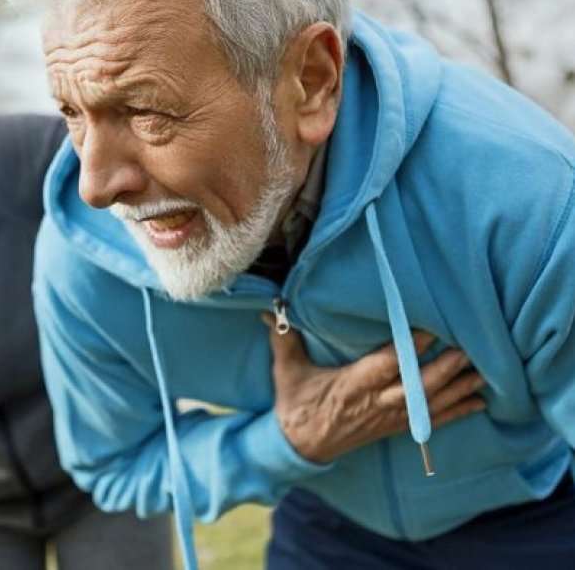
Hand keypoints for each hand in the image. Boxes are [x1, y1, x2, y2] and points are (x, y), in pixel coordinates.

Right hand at [266, 316, 485, 462]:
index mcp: (351, 385)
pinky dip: (456, 412)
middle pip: (417, 387)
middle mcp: (375, 402)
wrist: (301, 446)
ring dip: (457, 389)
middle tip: (468, 347)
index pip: (386, 365)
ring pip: (429, 404)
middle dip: (444, 369)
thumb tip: (270, 307)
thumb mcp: (286, 371)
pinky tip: (478, 402)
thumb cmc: (296, 404)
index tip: (430, 328)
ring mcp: (388, 417)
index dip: (409, 349)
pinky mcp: (394, 428)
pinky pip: (431, 421)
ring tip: (481, 370)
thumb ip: (283, 338)